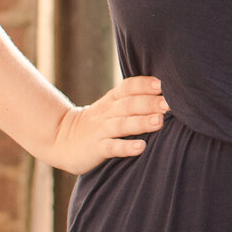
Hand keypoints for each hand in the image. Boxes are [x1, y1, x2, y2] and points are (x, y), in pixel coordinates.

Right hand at [50, 75, 168, 172]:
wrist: (60, 140)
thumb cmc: (96, 124)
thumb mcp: (110, 108)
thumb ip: (133, 100)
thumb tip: (166, 96)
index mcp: (112, 100)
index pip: (129, 87)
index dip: (145, 84)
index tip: (164, 83)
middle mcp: (108, 113)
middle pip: (129, 104)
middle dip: (150, 102)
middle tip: (171, 103)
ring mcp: (101, 130)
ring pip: (122, 124)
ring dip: (142, 122)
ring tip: (160, 121)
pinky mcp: (96, 148)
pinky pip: (112, 147)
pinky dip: (126, 147)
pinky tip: (141, 148)